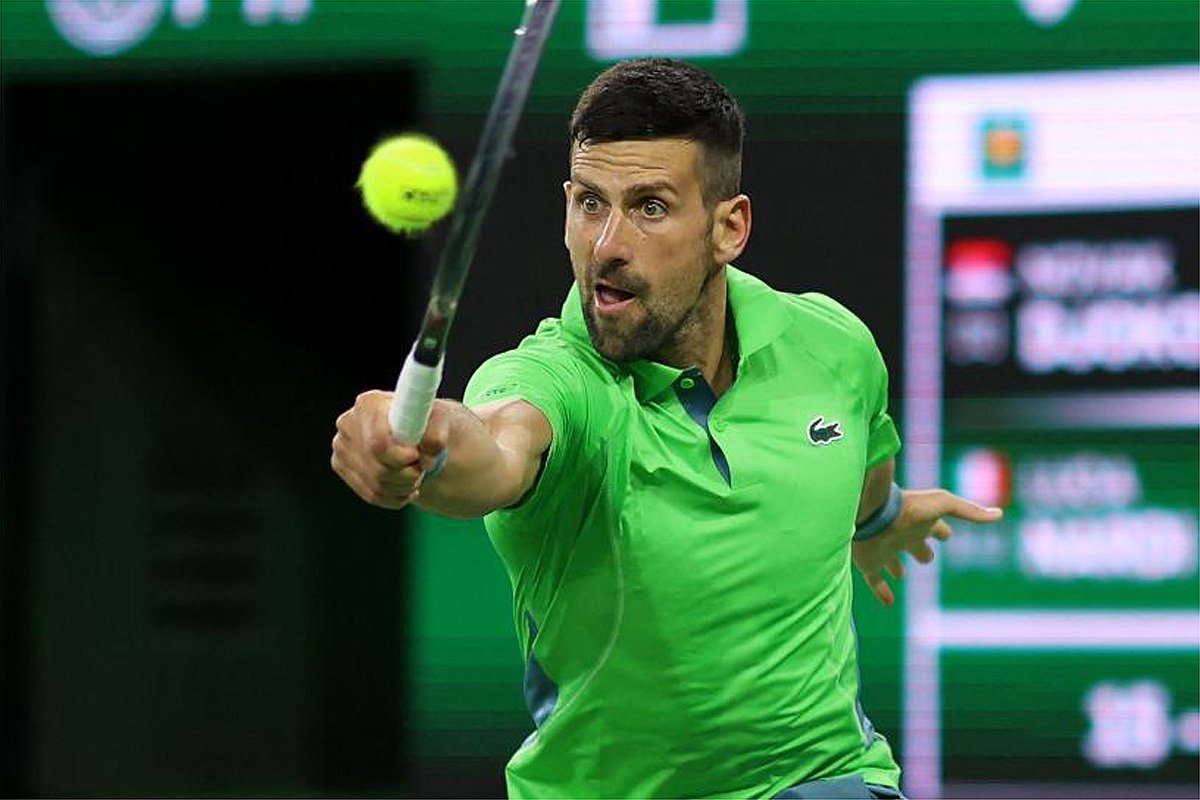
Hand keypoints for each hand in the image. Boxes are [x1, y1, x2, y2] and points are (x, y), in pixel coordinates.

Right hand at [330, 390, 448, 508]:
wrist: (413, 431)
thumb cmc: (425, 421)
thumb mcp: (440, 419)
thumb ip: (436, 435)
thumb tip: (426, 459)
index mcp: (369, 404)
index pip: (378, 443)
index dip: (400, 457)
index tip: (416, 457)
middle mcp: (348, 423)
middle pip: (378, 468)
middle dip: (407, 475)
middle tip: (421, 468)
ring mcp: (341, 447)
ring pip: (376, 484)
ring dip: (403, 487)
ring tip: (416, 475)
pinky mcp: (341, 466)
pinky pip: (371, 494)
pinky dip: (394, 497)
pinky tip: (407, 486)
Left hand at [852, 488, 1002, 606]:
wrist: (870, 512)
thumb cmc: (908, 508)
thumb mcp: (943, 505)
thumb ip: (969, 510)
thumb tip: (998, 515)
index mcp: (920, 523)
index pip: (936, 529)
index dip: (942, 532)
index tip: (946, 535)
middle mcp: (901, 537)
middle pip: (915, 546)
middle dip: (921, 551)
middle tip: (925, 556)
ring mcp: (884, 550)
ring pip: (892, 562)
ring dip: (896, 567)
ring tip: (900, 573)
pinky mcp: (869, 563)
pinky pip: (875, 581)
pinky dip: (882, 592)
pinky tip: (889, 602)